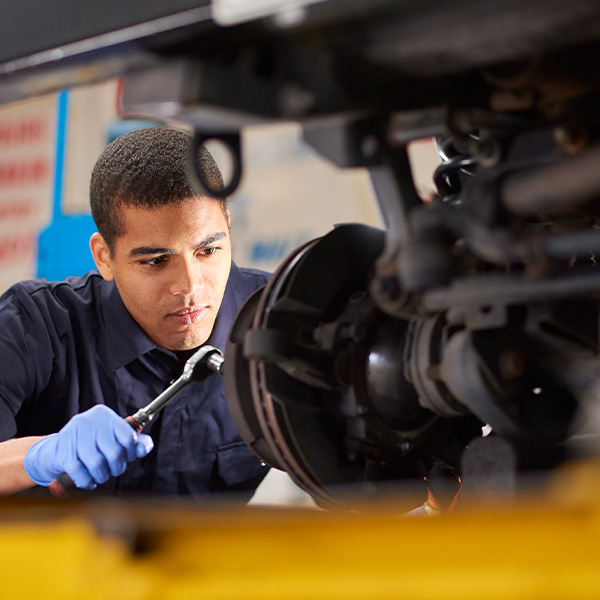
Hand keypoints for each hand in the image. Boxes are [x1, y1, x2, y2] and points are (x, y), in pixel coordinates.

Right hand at [23, 405, 153, 488]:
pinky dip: (87, 482)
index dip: (131, 453)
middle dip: (117, 467)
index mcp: (104, 414)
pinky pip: (80, 474)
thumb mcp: (114, 438)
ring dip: (102, 476)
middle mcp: (88, 420)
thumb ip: (134, 442)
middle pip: (114, 453)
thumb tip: (145, 448)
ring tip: (101, 475)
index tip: (127, 457)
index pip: (128, 437)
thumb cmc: (93, 445)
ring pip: (97, 465)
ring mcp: (73, 436)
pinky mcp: (62, 452)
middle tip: (113, 469)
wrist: (56, 451)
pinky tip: (89, 481)